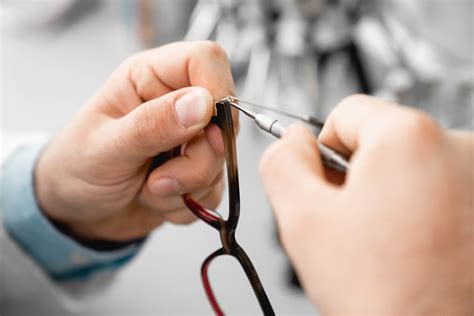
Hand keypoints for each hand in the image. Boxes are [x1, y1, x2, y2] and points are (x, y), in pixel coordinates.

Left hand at [36, 41, 236, 241]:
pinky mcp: (195, 171)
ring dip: (186, 187)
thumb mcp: (106, 147)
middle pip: (222, 120)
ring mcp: (189, 140)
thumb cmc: (76, 167)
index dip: (218, 90)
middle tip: (159, 180)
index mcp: (150, 78)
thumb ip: (152, 125)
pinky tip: (156, 200)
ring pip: (221, 160)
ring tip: (148, 189)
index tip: (206, 130)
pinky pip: (214, 189)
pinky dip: (187, 204)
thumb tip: (202, 104)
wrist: (75, 210)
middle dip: (196, 162)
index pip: (205, 61)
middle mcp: (176, 104)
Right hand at [260, 95, 472, 313]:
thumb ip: (282, 162)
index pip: (346, 112)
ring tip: (386, 240)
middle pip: (381, 139)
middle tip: (353, 223)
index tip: (327, 186)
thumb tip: (293, 141)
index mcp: (408, 137)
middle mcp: (458, 147)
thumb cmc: (381, 294)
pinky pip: (438, 187)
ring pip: (409, 165)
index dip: (323, 151)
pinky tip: (412, 244)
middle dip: (357, 174)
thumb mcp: (302, 218)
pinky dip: (418, 207)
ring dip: (389, 193)